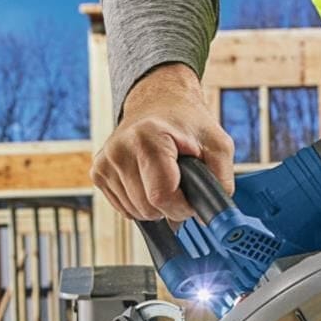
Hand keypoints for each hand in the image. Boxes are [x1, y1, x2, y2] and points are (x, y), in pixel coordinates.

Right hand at [90, 63, 234, 220]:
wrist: (159, 103)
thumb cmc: (188, 123)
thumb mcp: (218, 145)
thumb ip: (222, 182)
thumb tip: (208, 217)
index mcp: (148, 139)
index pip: (161, 196)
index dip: (182, 207)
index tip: (192, 197)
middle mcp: (120, 149)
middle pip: (148, 208)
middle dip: (170, 207)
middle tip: (181, 184)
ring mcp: (105, 162)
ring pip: (135, 212)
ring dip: (156, 206)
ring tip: (164, 178)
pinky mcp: (98, 172)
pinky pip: (124, 209)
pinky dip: (141, 203)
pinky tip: (148, 181)